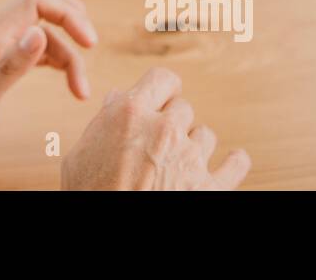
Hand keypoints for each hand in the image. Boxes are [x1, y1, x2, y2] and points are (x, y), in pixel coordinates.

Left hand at [0, 0, 97, 177]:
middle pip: (42, 5)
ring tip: (79, 89)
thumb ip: (10, 67)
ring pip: (41, 30)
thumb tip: (39, 33)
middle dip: (73, 23)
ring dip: (67, 52)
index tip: (89, 42)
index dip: (68, 13)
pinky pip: (33, 48)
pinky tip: (64, 77)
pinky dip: (54, 59)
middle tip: (89, 53)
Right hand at [61, 66, 250, 189]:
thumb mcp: (80, 155)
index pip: (162, 79)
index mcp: (130, 114)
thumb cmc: (91, 196)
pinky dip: (233, 163)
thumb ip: (103, 122)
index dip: (160, 89)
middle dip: (172, 121)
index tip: (160, 97)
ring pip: (205, 134)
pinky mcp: (210, 187)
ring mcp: (190, 159)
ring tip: (181, 156)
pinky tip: (231, 161)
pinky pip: (235, 165)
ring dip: (194, 143)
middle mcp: (164, 130)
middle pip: (183, 107)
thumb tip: (116, 101)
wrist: (113, 236)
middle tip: (160, 137)